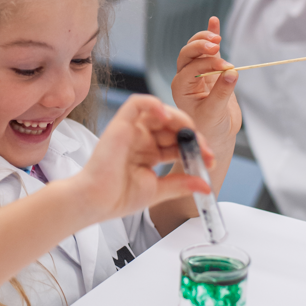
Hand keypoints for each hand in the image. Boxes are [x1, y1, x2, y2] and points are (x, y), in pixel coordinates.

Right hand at [74, 94, 212, 221]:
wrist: (96, 202)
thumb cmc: (118, 197)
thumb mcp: (158, 190)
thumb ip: (182, 184)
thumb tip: (206, 185)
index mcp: (150, 153)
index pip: (178, 142)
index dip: (196, 148)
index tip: (210, 161)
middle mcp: (142, 139)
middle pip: (173, 126)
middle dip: (193, 136)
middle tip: (206, 150)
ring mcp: (131, 130)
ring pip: (160, 112)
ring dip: (179, 120)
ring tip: (190, 135)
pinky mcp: (120, 123)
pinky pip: (137, 103)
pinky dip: (153, 104)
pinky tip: (167, 117)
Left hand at [171, 16, 241, 154]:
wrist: (216, 134)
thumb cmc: (210, 128)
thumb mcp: (215, 113)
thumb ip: (222, 93)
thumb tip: (232, 72)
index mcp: (180, 87)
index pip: (192, 68)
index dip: (209, 65)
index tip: (227, 68)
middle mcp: (185, 77)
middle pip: (188, 53)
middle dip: (201, 47)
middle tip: (216, 47)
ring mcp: (197, 72)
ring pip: (196, 48)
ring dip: (205, 40)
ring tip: (217, 40)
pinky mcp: (210, 70)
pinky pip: (209, 50)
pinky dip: (211, 35)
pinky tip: (214, 21)